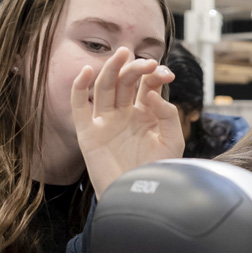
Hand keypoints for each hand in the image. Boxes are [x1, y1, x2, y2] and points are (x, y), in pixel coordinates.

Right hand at [70, 46, 179, 190]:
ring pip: (104, 87)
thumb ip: (168, 115)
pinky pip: (79, 105)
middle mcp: (124, 114)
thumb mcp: (173, 141)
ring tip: (121, 54)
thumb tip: (150, 93)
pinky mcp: (88, 132)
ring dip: (111, 68)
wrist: (139, 198)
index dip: (154, 75)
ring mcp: (105, 121)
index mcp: (145, 114)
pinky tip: (88, 71)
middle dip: (134, 68)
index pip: (146, 84)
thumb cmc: (158, 172)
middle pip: (125, 81)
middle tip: (145, 63)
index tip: (166, 74)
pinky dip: (80, 87)